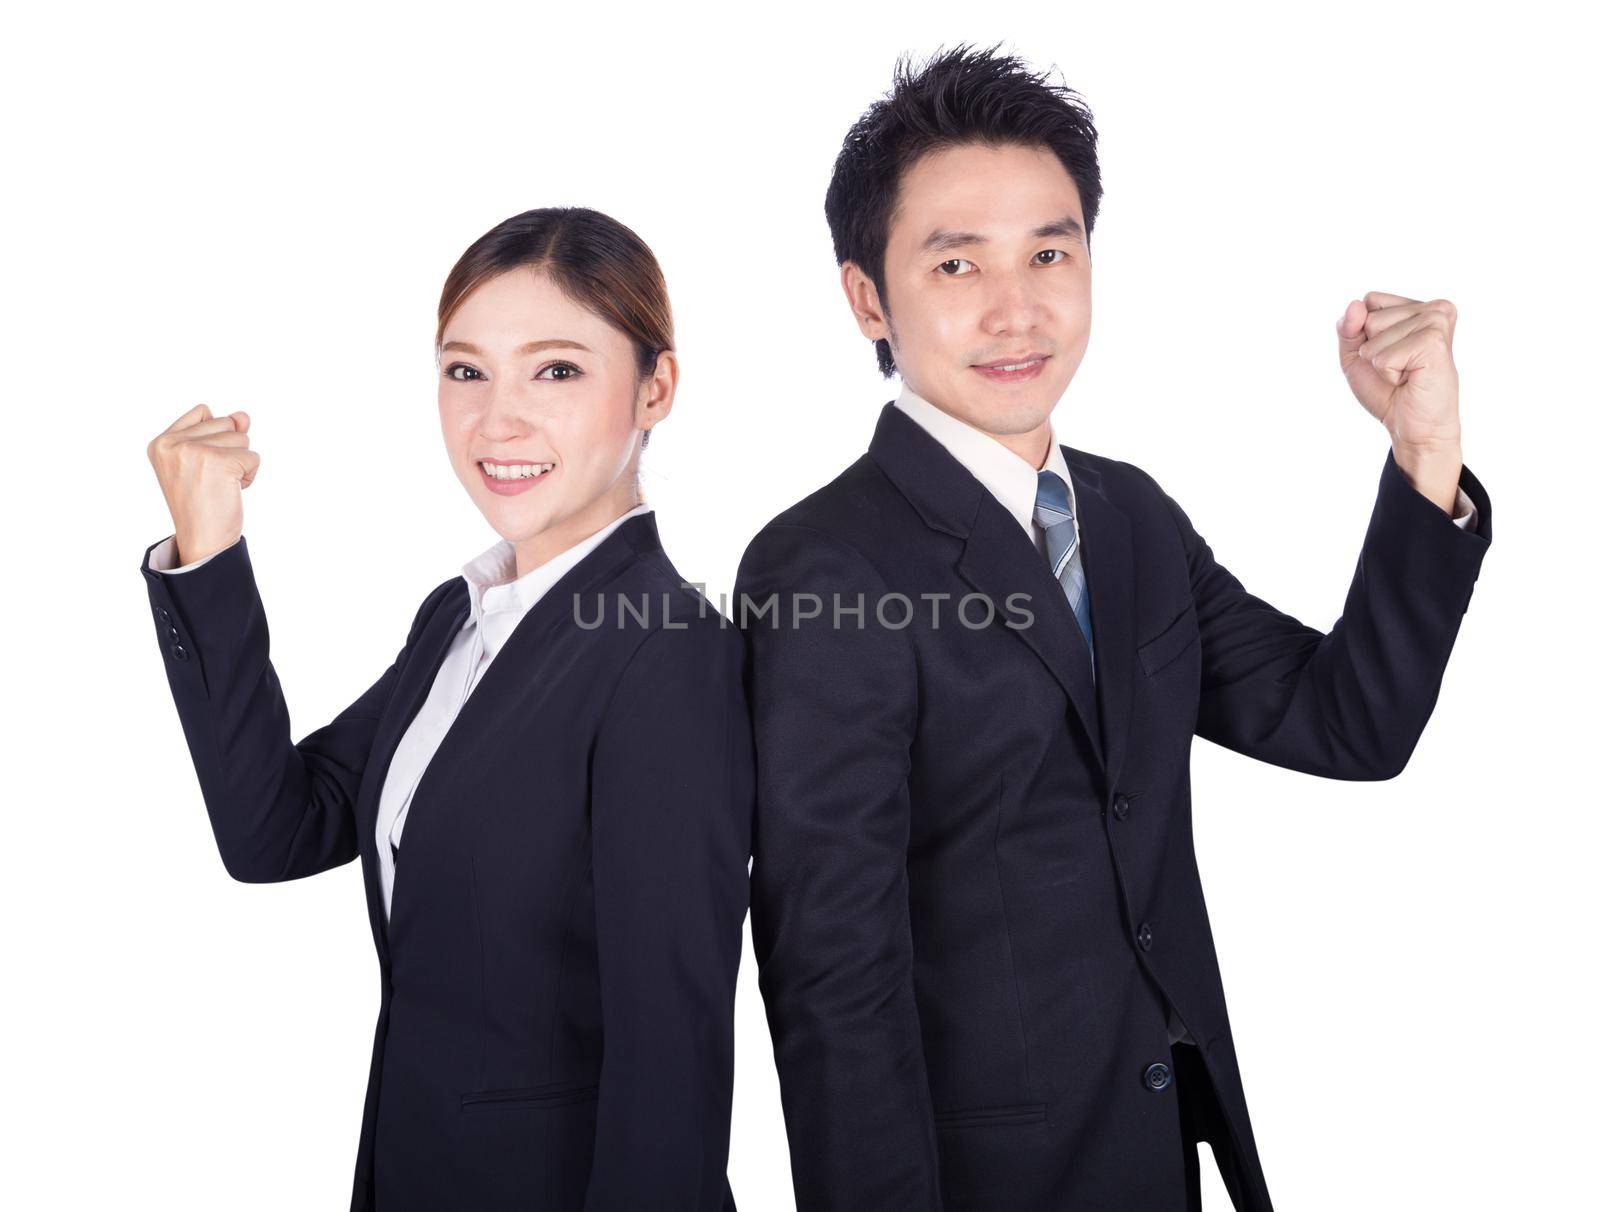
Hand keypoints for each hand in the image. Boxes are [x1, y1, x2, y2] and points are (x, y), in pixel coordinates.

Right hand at [146, 404, 257, 563]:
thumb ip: (221, 432)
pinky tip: (231, 491)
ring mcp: (194, 451)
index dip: (215, 438)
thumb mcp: (203, 461)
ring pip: (241, 438)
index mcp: (160, 442)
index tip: (202, 467)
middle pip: (225, 423)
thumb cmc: (202, 503)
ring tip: (220, 485)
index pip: (204, 412)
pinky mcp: (218, 463)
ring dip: (240, 464)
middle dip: (229, 451)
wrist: (202, 539)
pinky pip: (253, 457)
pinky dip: (250, 476)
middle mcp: (172, 444)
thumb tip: (243, 416)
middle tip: (212, 479)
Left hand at [1336, 291, 1462, 511]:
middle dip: (1373, 350)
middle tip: (1400, 369)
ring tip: (1406, 375)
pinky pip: (1383, 355)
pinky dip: (1388, 374)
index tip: (1390, 355)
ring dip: (1381, 363)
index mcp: (1418, 307)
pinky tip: (1410, 379)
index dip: (1365, 335)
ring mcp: (1436, 322)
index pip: (1369, 301)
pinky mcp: (1434, 342)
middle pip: (1369, 316)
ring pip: (1374, 333)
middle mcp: (1434, 309)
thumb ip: (1348, 327)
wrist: (1412, 427)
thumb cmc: (1388, 391)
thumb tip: (1356, 305)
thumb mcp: (1356, 355)